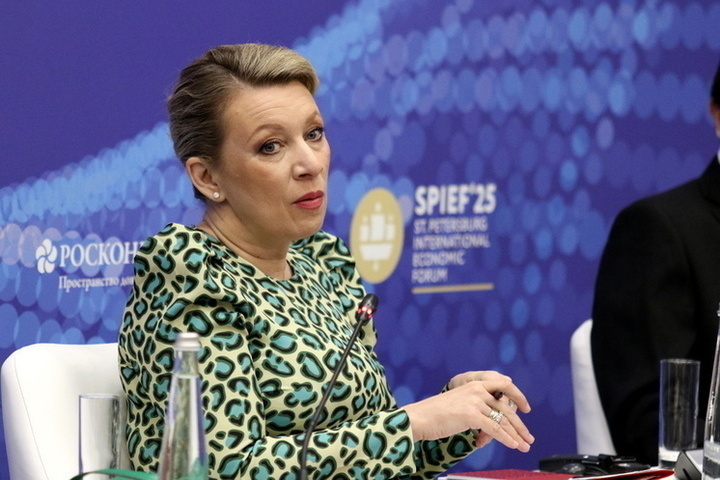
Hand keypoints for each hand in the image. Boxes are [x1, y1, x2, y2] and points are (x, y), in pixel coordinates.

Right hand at [403, 371, 533, 451]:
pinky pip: (495, 429)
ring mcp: (475, 401)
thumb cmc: (436, 415)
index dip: (517, 396)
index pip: (503, 385)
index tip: (525, 408)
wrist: (420, 418)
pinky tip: (514, 446)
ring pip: (503, 420)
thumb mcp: (460, 404)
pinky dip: (507, 439)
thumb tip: (494, 420)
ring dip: (516, 435)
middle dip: (520, 425)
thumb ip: (477, 406)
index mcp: (474, 383)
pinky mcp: (472, 415)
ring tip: (524, 446)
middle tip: (529, 437)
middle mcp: (477, 389)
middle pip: (506, 407)